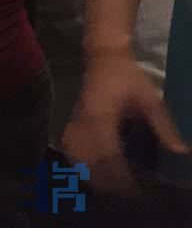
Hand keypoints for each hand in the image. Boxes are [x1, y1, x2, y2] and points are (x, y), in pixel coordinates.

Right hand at [63, 53, 188, 193]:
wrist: (103, 57)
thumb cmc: (127, 76)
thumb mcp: (150, 98)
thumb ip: (163, 125)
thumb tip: (180, 151)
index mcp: (102, 116)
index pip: (108, 153)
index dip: (120, 175)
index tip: (135, 189)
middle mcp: (84, 121)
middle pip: (89, 160)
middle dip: (107, 181)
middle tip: (127, 193)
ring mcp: (75, 120)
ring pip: (76, 156)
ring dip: (91, 174)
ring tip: (110, 186)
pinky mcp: (72, 120)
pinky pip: (69, 147)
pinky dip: (77, 162)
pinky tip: (88, 170)